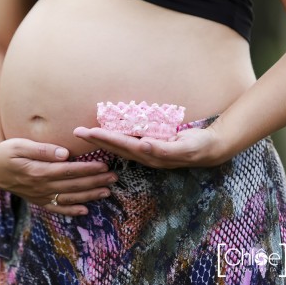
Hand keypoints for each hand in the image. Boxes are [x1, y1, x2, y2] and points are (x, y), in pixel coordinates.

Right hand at [0, 138, 117, 215]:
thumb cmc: (5, 152)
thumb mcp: (19, 145)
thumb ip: (42, 149)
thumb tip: (64, 153)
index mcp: (38, 171)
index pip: (69, 170)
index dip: (88, 169)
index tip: (104, 165)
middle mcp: (41, 186)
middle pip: (73, 185)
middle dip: (95, 181)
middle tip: (113, 177)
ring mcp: (40, 196)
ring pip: (69, 197)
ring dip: (89, 196)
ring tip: (107, 191)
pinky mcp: (37, 200)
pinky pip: (56, 208)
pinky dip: (71, 210)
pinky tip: (84, 210)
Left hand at [73, 126, 228, 168]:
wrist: (209, 150)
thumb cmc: (197, 147)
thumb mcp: (184, 148)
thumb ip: (163, 149)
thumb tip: (142, 145)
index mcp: (150, 155)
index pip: (123, 145)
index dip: (105, 138)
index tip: (89, 132)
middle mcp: (144, 155)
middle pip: (115, 146)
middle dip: (96, 139)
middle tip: (77, 131)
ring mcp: (145, 152)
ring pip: (118, 145)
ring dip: (101, 139)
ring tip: (85, 133)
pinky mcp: (148, 146)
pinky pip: (126, 142)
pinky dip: (113, 138)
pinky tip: (104, 134)